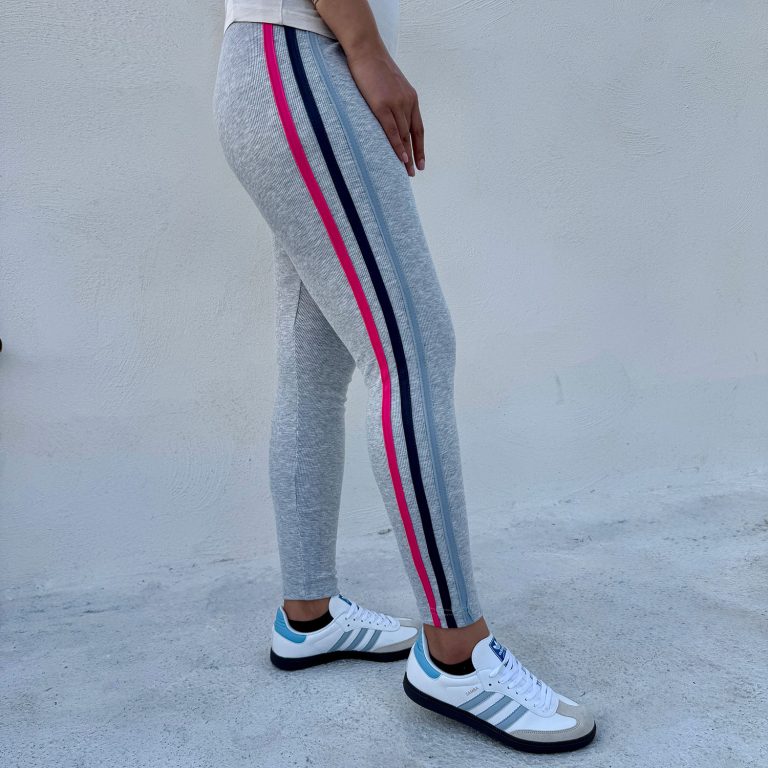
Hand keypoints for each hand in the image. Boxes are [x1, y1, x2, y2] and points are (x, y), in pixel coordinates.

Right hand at [345, 45, 424, 176]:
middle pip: (412, 135)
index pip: (418, 128)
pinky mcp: (382, 106)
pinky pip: (392, 131)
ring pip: (403, 136)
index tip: (421, 162)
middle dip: (414, 155)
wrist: (366, 50)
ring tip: (406, 172)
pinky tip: (401, 158)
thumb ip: (394, 100)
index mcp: (411, 98)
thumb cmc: (374, 66)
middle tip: (413, 173)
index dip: (420, 146)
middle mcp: (407, 102)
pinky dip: (397, 146)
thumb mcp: (390, 84)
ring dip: (406, 155)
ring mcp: (396, 104)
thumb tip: (391, 114)